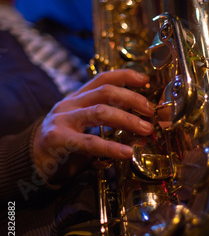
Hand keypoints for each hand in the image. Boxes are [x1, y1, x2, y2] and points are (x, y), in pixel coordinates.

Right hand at [33, 69, 154, 184]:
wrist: (31, 159)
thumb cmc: (64, 143)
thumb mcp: (84, 124)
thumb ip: (105, 119)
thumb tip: (141, 120)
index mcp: (77, 97)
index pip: (103, 78)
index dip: (125, 75)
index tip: (146, 80)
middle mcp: (70, 103)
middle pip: (105, 92)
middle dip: (133, 99)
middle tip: (151, 112)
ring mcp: (63, 120)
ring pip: (100, 112)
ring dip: (127, 119)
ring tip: (146, 129)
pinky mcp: (58, 139)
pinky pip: (89, 142)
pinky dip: (111, 147)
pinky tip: (127, 152)